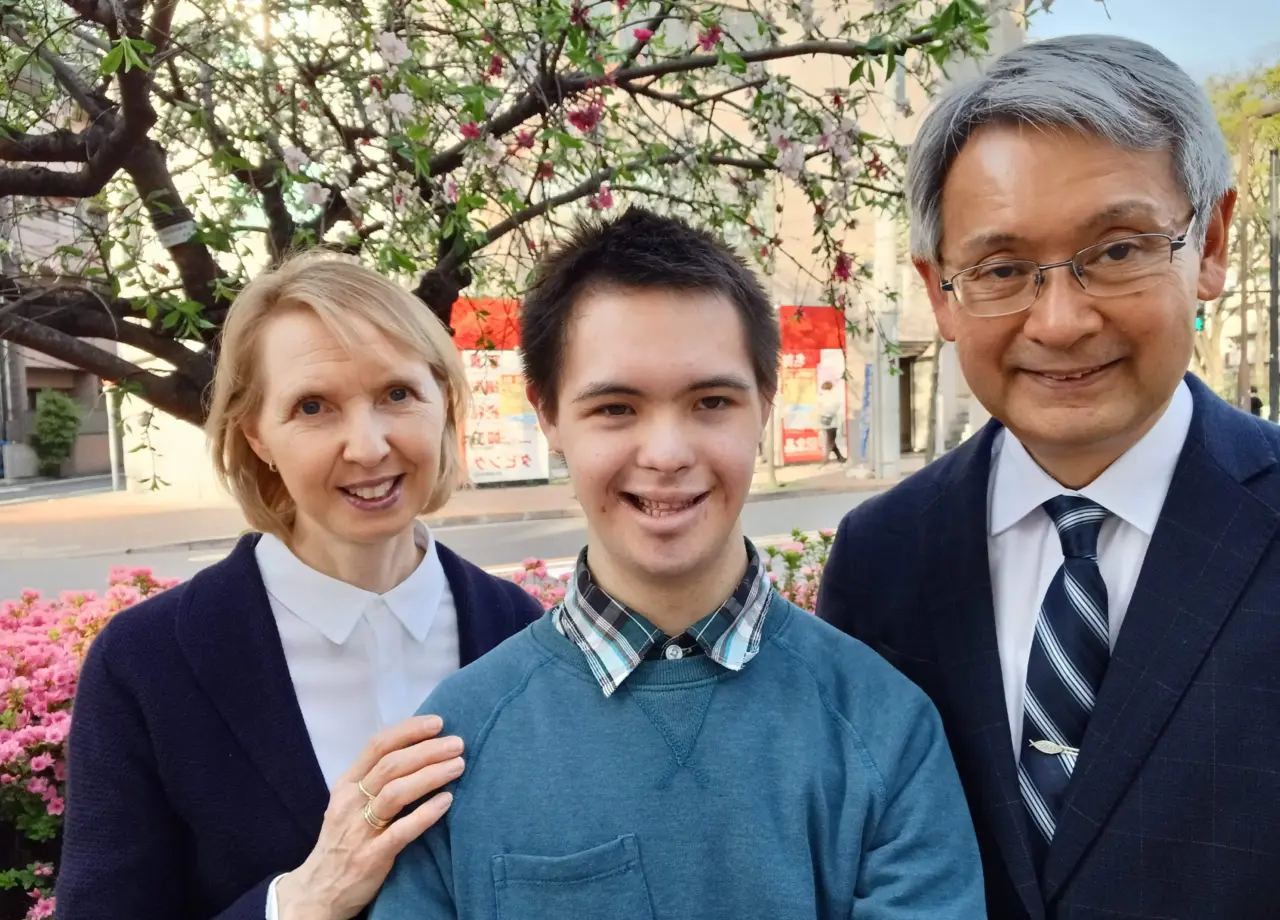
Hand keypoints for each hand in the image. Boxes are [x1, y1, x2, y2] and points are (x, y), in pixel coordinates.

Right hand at [276, 714, 463, 919]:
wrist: (319, 890)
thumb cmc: (344, 840)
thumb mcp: (350, 804)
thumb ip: (376, 781)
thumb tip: (420, 751)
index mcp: (346, 784)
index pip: (377, 745)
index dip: (409, 730)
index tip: (438, 723)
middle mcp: (350, 802)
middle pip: (391, 765)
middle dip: (427, 750)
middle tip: (457, 744)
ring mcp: (359, 830)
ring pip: (396, 792)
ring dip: (431, 775)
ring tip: (458, 766)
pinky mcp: (371, 857)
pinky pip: (401, 831)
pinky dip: (426, 813)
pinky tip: (446, 801)